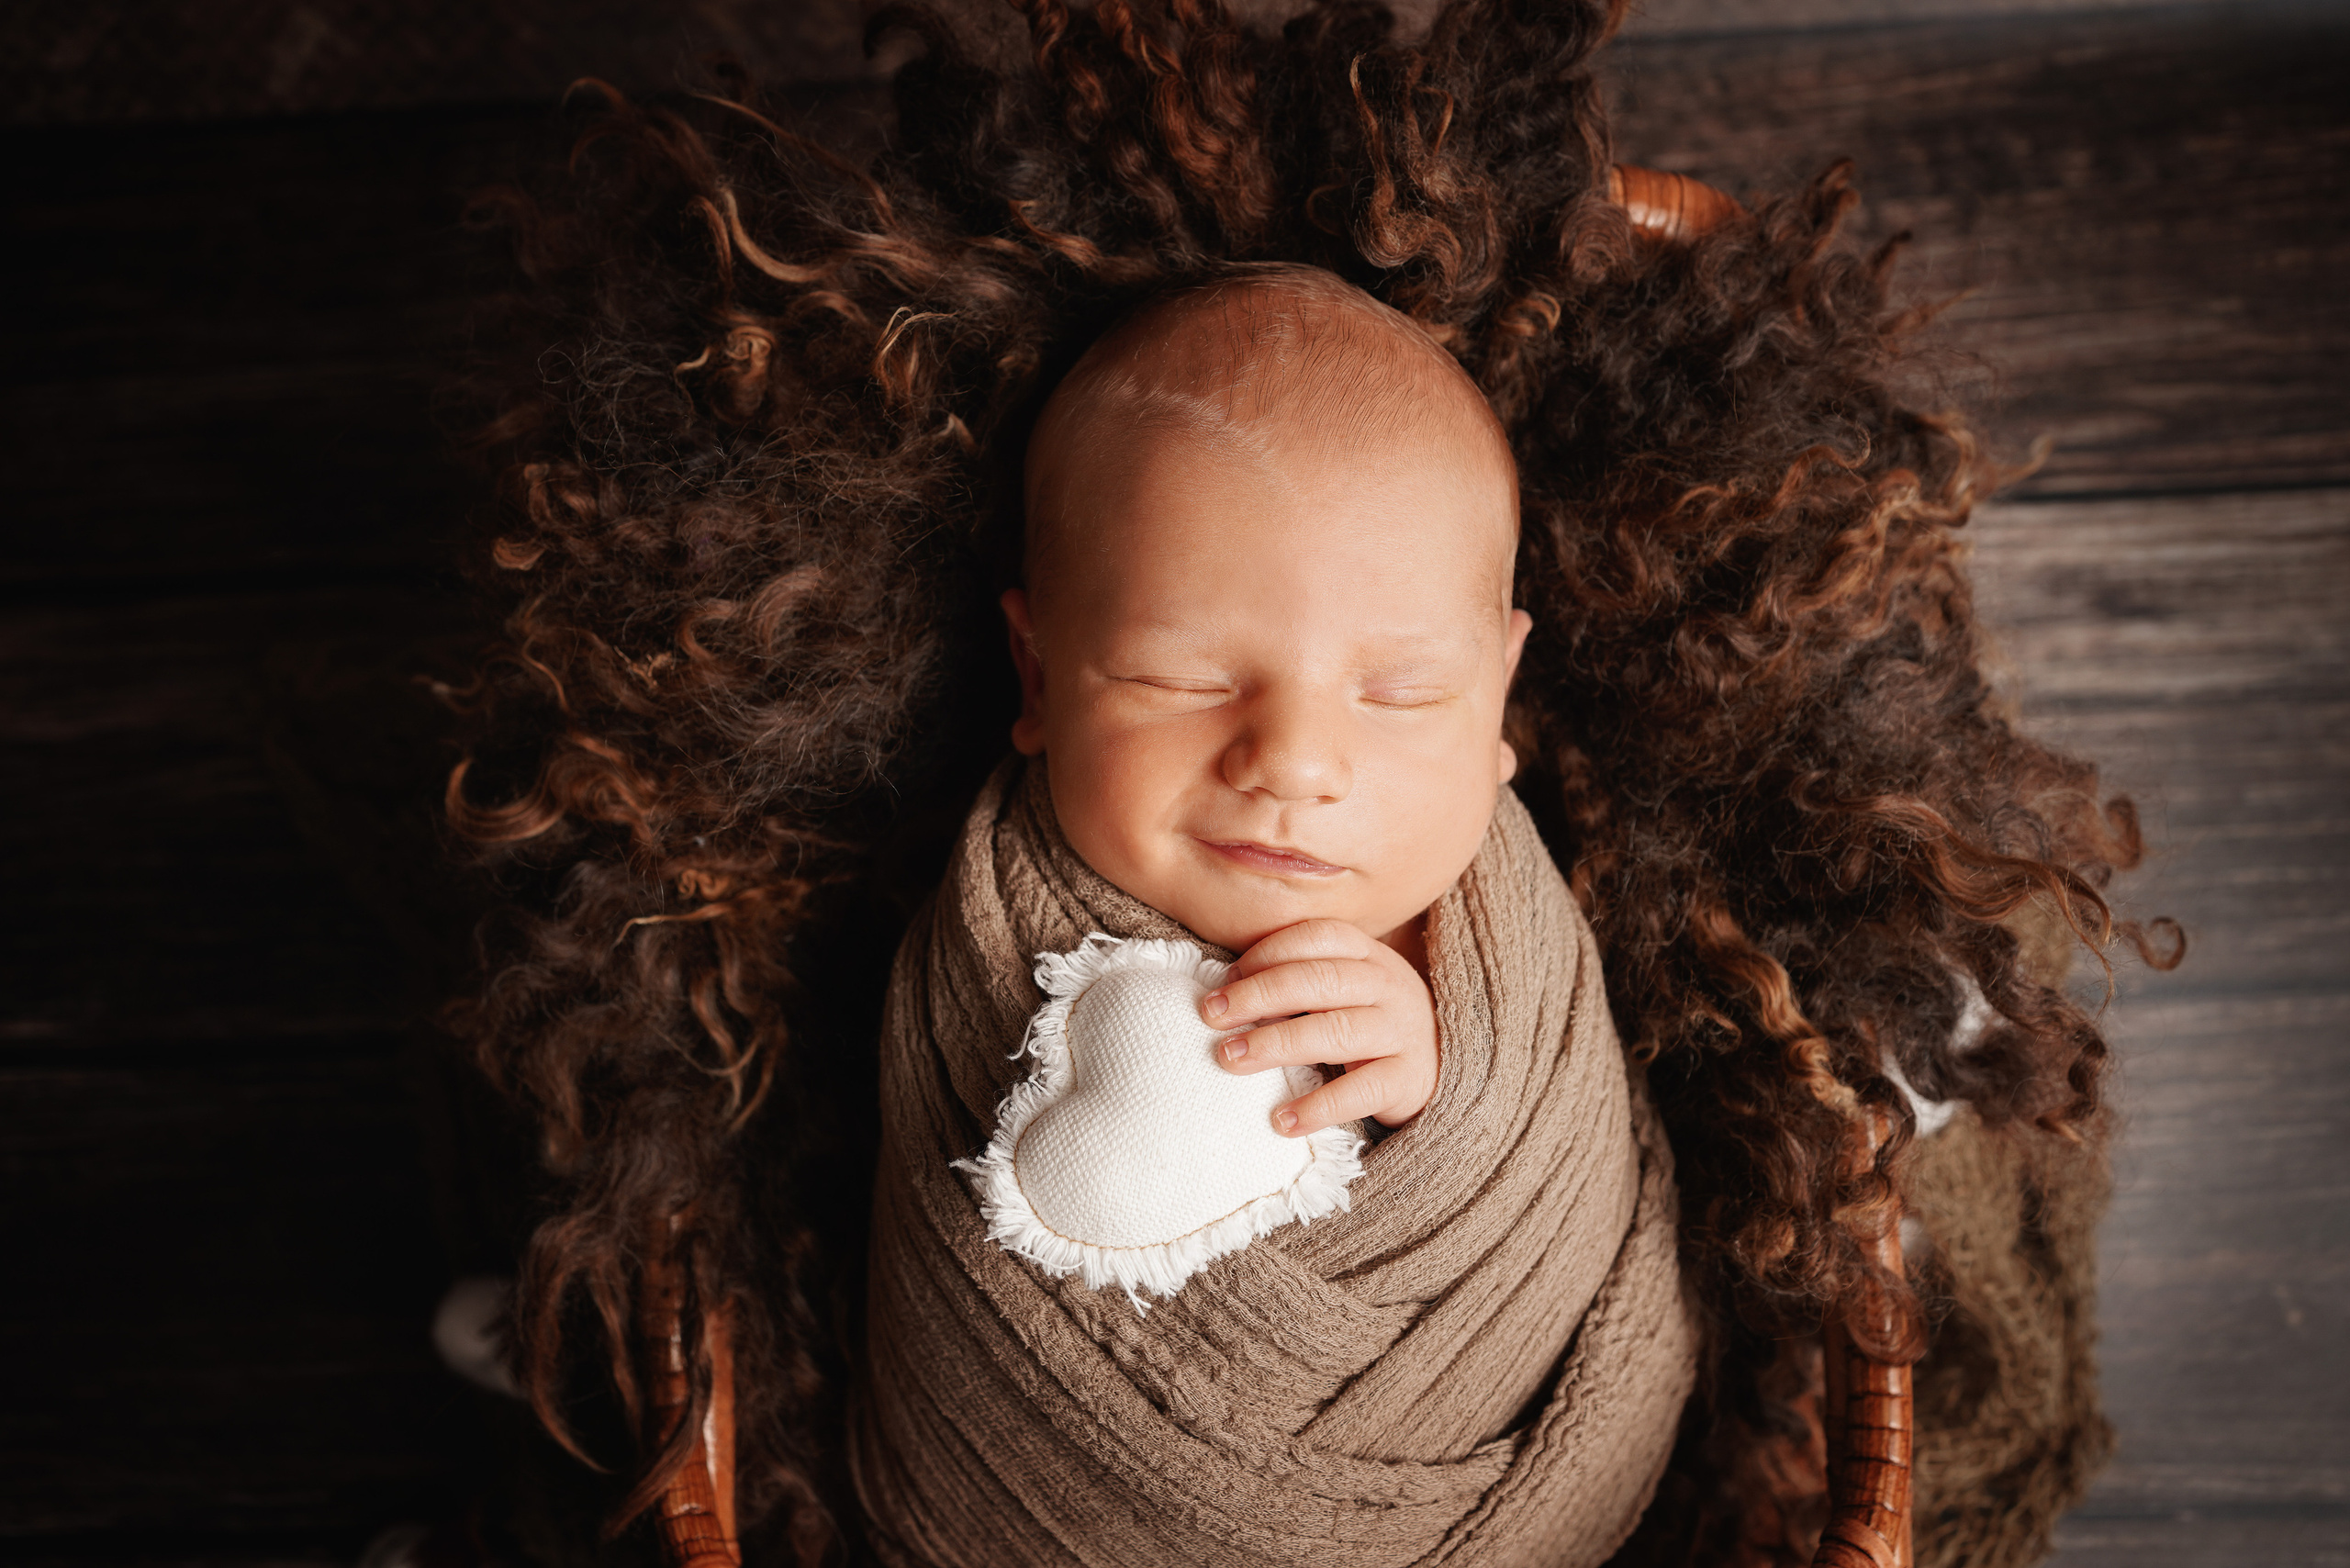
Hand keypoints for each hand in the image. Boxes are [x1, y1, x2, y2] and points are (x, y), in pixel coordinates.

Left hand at [1200, 918, 1438, 1136]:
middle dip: (1258, 996)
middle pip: (1319, 980)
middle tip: (1210, 1016)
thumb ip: (1298, 979)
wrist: (1438, 1066)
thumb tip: (1226, 988)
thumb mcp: (1343, 989)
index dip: (1266, 953)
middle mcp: (1388, 985)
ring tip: (1230, 1058)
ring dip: (1276, 1044)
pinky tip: (1282, 1120)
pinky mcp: (1407, 1080)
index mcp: (1367, 954)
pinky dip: (1319, 1106)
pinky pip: (1361, 1092)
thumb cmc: (1368, 1021)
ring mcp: (1401, 1031)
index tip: (1225, 979)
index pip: (1316, 937)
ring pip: (1335, 1031)